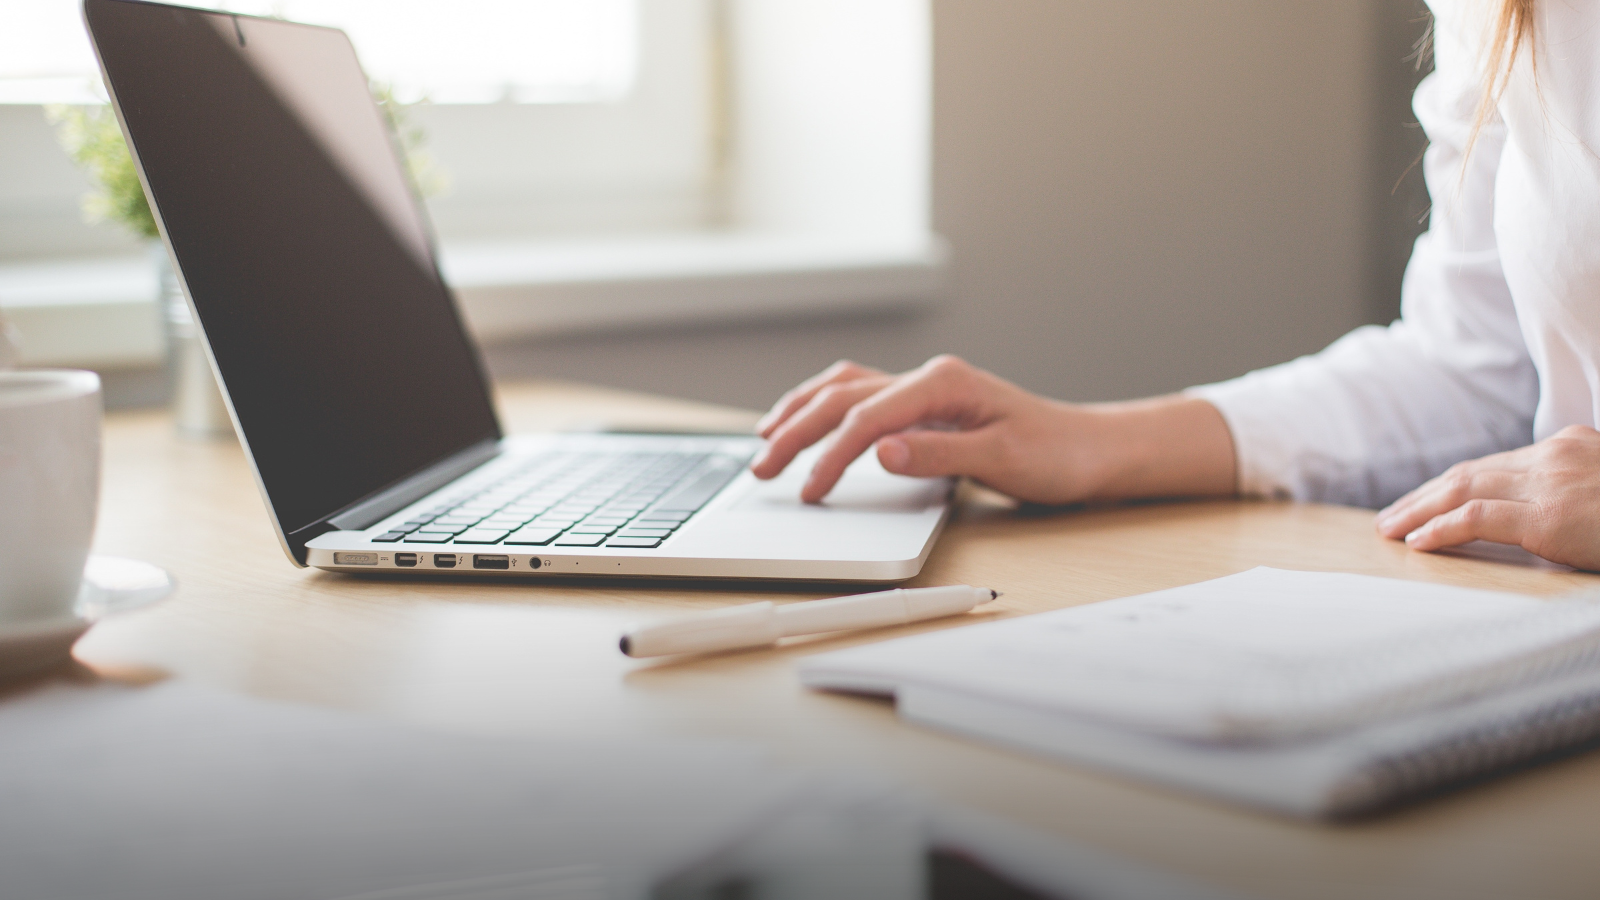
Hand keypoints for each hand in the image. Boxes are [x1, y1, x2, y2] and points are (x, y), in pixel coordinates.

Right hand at [750, 355, 1236, 503]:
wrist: (1090, 450)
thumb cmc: (1056, 455)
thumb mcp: (1003, 461)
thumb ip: (938, 456)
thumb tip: (879, 452)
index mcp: (944, 384)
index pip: (867, 418)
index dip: (831, 456)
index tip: (809, 492)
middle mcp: (929, 378)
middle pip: (842, 397)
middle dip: (795, 431)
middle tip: (762, 470)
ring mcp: (925, 389)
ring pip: (843, 388)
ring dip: (800, 411)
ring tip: (764, 439)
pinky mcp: (925, 406)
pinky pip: (861, 397)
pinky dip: (825, 408)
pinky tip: (808, 422)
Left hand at [1375, 426, 1599, 569]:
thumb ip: (1569, 489)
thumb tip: (1541, 513)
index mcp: (1568, 445)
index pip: (1493, 464)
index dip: (1450, 484)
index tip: (1424, 500)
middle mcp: (1553, 455)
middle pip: (1470, 473)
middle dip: (1423, 496)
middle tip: (1391, 515)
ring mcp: (1550, 482)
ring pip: (1464, 489)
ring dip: (1418, 510)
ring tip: (1390, 528)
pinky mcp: (1549, 516)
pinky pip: (1478, 518)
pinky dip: (1441, 528)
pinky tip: (1417, 540)